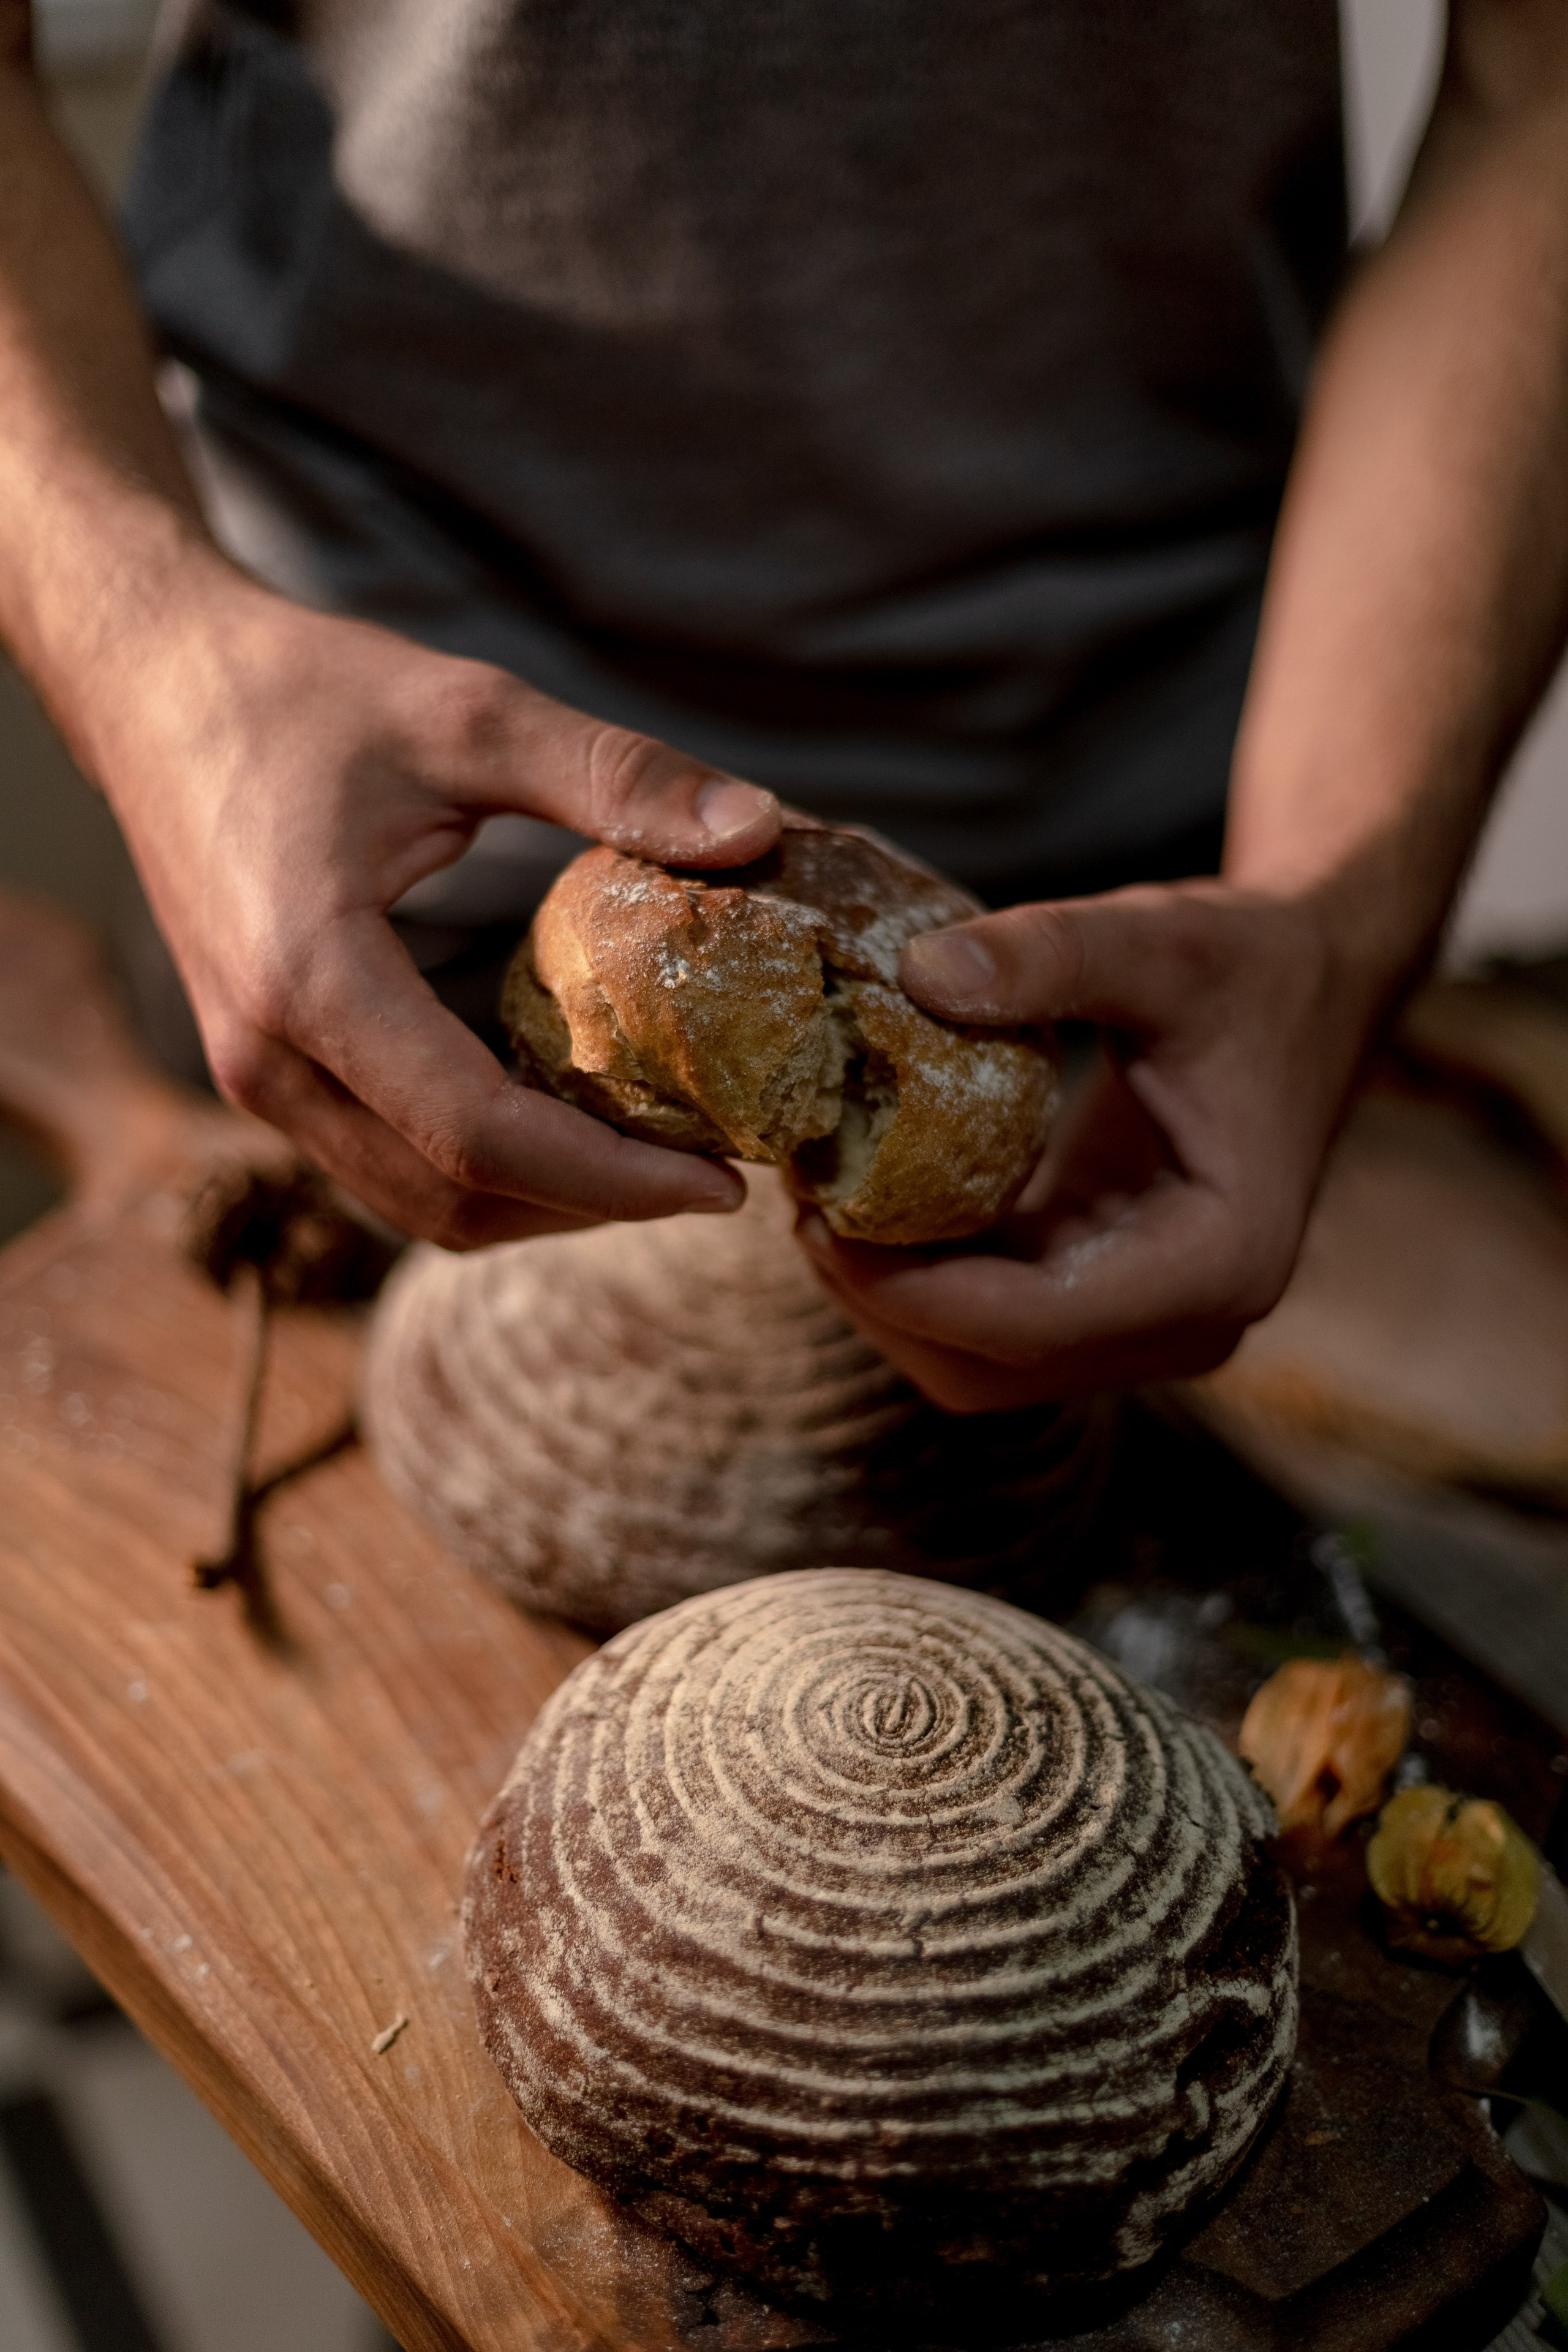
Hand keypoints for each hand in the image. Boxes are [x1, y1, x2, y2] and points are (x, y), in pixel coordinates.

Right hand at [90, 557, 781, 1244]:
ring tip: (652, 1157)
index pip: (480, 1139)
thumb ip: (614, 775)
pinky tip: (567, 1115)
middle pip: (453, 1201)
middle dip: (590, 1207)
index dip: (613, 1183)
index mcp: (309, 981)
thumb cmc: (297, 689)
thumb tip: (760, 829)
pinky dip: (486, 1166)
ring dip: (539, 1201)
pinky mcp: (265, 1068)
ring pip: (416, 1202)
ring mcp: (255, 1075)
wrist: (153, 682)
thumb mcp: (467, 711)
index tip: (722, 1185)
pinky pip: (387, 1161)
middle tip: (708, 1175)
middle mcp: (267, 1058)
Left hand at [795, 882, 1380, 1409]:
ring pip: (984, 1365)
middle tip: (799, 1205)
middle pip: (996, 1370)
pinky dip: (924, 1279)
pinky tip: (867, 1199)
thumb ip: (1048, 953)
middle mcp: (1192, 1319)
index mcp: (1220, 1260)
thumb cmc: (1245, 962)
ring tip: (818, 1200)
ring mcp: (1151, 1319)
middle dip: (884, 1304)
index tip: (817, 1216)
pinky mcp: (1112, 1294)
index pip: (1035, 1324)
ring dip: (892, 1302)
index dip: (910, 1291)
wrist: (1309, 982)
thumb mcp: (1157, 938)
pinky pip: (994, 1323)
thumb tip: (917, 973)